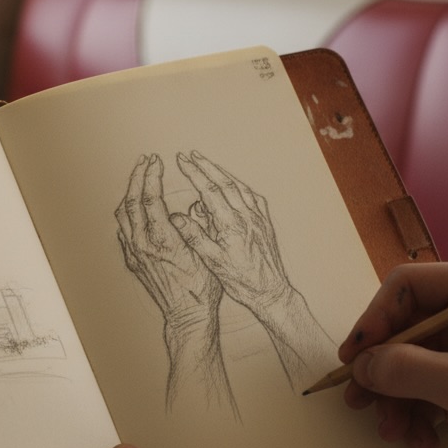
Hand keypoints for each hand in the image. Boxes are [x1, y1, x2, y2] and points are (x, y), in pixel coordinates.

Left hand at [117, 155, 233, 412]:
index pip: (150, 198)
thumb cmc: (203, 288)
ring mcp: (135, 254)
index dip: (151, 176)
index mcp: (163, 240)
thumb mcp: (207, 255)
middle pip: (131, 202)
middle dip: (138, 177)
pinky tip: (135, 207)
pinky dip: (127, 213)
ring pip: (123, 215)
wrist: (188, 317)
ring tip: (139, 178)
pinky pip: (124, 231)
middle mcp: (144, 245)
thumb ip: (197, 228)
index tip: (156, 160)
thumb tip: (191, 205)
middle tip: (145, 160)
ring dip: (129, 193)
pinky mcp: (134, 263)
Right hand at [170, 151, 290, 313]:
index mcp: (232, 225)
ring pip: (238, 187)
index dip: (194, 173)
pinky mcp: (264, 223)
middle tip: (191, 155)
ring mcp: (258, 218)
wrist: (270, 292)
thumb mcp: (213, 262)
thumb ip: (195, 237)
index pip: (209, 191)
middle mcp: (247, 216)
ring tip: (208, 164)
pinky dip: (238, 186)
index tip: (182, 160)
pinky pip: (251, 196)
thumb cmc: (241, 281)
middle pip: (224, 183)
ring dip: (222, 173)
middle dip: (206, 166)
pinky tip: (233, 185)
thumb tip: (176, 217)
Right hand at [338, 262, 447, 447]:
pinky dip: (416, 416)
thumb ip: (407, 369)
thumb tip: (362, 365)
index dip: (376, 319)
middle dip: (383, 370)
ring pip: (409, 363)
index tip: (356, 357)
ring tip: (396, 432)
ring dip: (396, 400)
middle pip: (404, 328)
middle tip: (361, 401)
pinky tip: (423, 443)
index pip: (409, 286)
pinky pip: (425, 390)